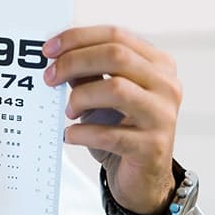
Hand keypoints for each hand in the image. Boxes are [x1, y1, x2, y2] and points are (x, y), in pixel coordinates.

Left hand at [42, 26, 181, 213]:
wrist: (142, 178)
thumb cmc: (120, 130)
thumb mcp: (103, 95)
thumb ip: (88, 72)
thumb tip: (56, 54)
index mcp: (157, 65)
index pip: (116, 36)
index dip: (78, 38)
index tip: (48, 49)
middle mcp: (166, 85)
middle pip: (116, 55)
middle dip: (74, 62)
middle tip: (49, 78)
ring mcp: (163, 116)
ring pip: (116, 89)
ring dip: (80, 98)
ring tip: (69, 112)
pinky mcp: (153, 146)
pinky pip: (109, 133)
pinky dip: (81, 132)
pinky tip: (71, 135)